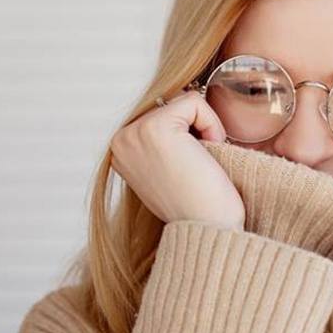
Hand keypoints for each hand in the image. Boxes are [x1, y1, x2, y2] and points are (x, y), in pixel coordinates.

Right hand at [109, 90, 244, 229]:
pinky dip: (212, 126)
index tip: (189, 171)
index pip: (165, 115)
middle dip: (196, 131)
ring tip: (199, 166)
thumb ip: (165, 142)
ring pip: (185, 102)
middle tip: (196, 170)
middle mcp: (120, 141)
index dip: (190, 137)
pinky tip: (206, 156)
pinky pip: (195, 102)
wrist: (211, 231)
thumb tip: (177, 108)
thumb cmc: (202, 207)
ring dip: (205, 130)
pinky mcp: (155, 128)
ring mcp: (133, 133)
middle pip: (174, 105)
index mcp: (121, 151)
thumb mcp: (171, 169)